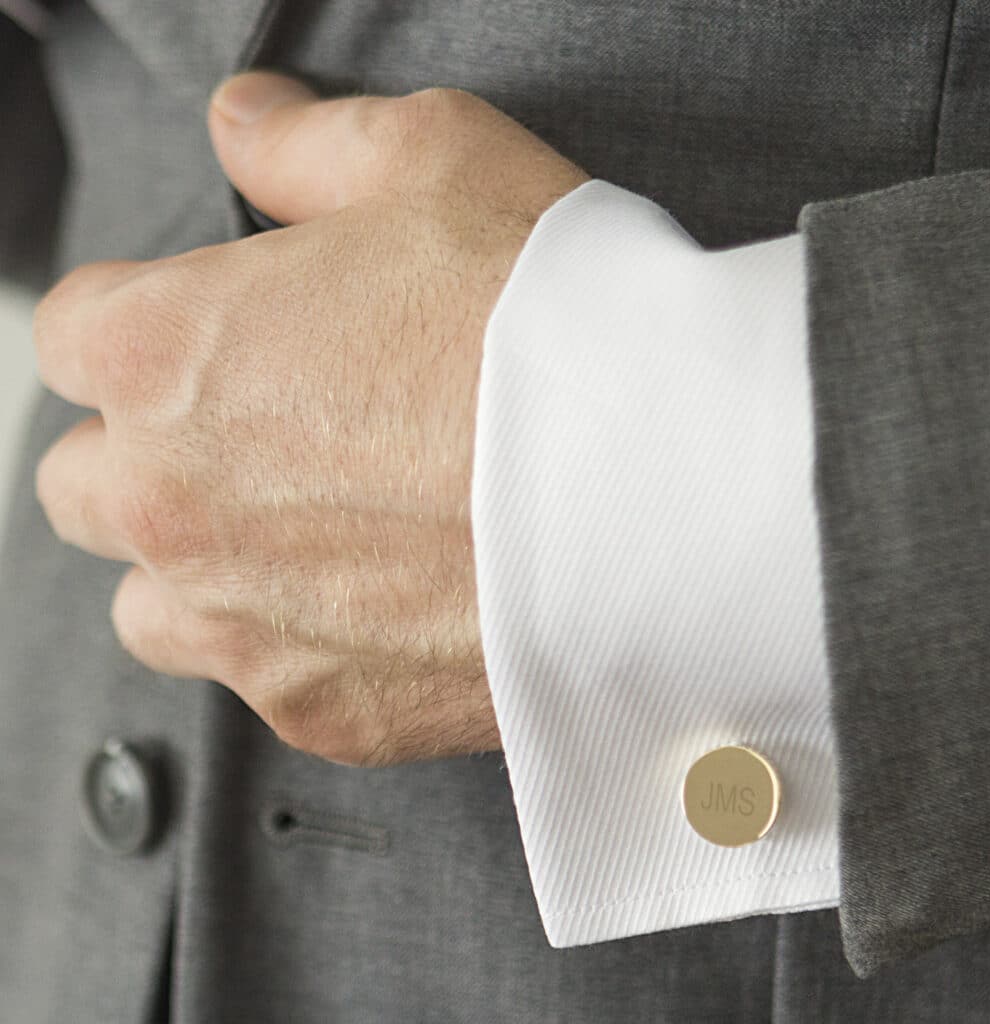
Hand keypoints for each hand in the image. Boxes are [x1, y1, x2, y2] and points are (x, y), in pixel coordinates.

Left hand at [34, 71, 589, 765]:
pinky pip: (267, 680)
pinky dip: (308, 645)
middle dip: (160, 454)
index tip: (211, 336)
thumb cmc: (555, 332)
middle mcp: (175, 503)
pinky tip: (395, 599)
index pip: (76, 334)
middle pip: (93, 482)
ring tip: (326, 534)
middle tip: (273, 436)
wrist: (666, 492)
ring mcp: (243, 622)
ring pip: (158, 602)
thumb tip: (251, 128)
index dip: (146, 323)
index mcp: (169, 355)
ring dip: (212, 567)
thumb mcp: (438, 165)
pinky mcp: (321, 708)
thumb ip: (310, 147)